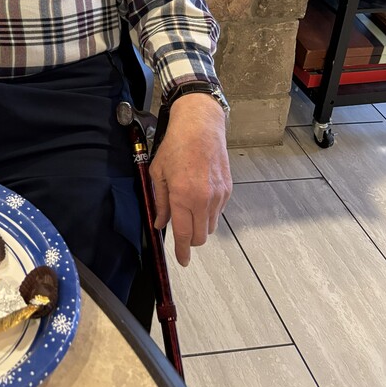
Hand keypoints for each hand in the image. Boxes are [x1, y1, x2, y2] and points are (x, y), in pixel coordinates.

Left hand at [148, 93, 231, 265]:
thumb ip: (159, 202)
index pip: (184, 235)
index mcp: (182, 196)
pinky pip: (218, 212)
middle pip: (201, 237)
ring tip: (189, 207)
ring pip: (211, 226)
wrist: (200, 126)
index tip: (182, 260)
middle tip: (181, 230)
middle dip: (190, 240)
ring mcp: (218, 196)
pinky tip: (199, 197)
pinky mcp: (227, 190)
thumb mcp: (158, 172)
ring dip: (200, 225)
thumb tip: (160, 223)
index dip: (182, 251)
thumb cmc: (176, 145)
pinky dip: (208, 212)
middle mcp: (203, 199)